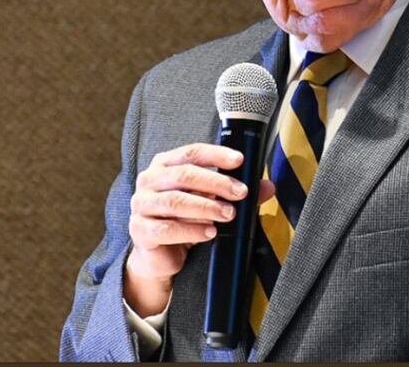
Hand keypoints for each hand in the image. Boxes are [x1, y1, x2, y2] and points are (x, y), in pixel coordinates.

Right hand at [124, 143, 274, 315]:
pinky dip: (190, 230)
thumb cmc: (184, 220)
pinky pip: (165, 229)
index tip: (239, 161)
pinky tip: (209, 233)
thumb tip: (268, 187)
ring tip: (228, 214)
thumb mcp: (210, 202)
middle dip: (216, 183)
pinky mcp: (139, 230)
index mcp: (164, 165)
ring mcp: (141, 205)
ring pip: (174, 201)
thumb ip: (235, 193)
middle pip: (183, 174)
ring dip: (205, 207)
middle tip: (241, 193)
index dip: (216, 154)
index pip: (191, 152)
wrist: (159, 255)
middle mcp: (149, 180)